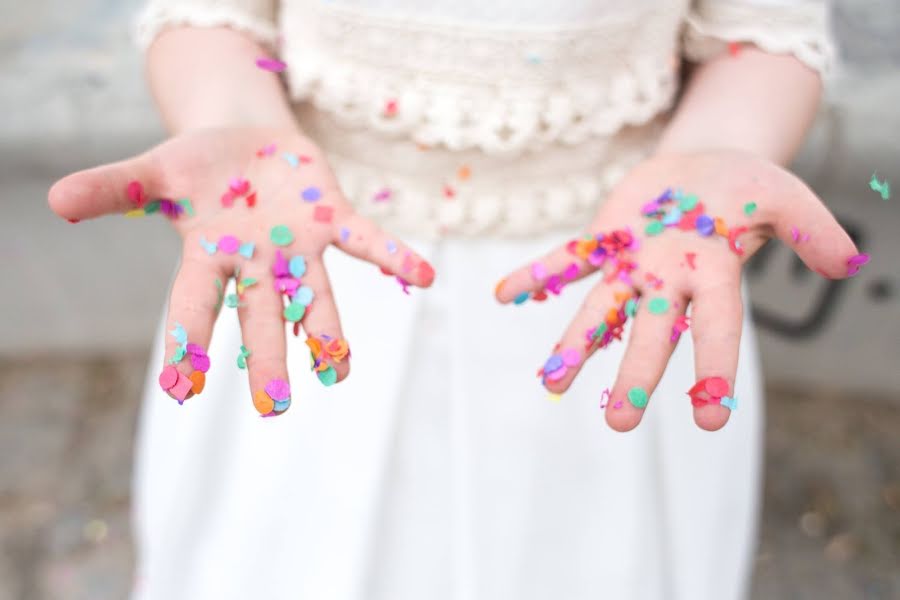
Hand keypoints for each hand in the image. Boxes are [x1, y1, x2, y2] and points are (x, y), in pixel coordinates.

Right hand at [48, 127, 434, 415]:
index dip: (188, 343)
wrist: (245, 141)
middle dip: (266, 358)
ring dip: (326, 329)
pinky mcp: (331, 217)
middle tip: (274, 408)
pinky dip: (393, 256)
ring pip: (314, 295)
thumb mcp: (153, 172)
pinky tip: (424, 275)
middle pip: (260, 317)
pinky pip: (365, 241)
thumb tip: (55, 201)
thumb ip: (113, 190)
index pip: (194, 305)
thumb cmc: (198, 168)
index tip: (184, 389)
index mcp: (208, 257)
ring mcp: (296, 245)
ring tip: (339, 369)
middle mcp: (256, 264)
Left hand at [495, 150, 864, 431]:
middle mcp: (668, 281)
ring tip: (550, 382)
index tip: (711, 420)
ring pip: (602, 308)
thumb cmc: (746, 187)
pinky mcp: (604, 240)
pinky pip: (567, 259)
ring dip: (575, 343)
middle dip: (636, 375)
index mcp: (713, 275)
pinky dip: (537, 274)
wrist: (703, 167)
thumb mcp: (785, 195)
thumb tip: (847, 262)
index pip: (718, 329)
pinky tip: (504, 295)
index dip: (715, 370)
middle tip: (619, 423)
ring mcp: (632, 264)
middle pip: (652, 333)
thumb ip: (811, 228)